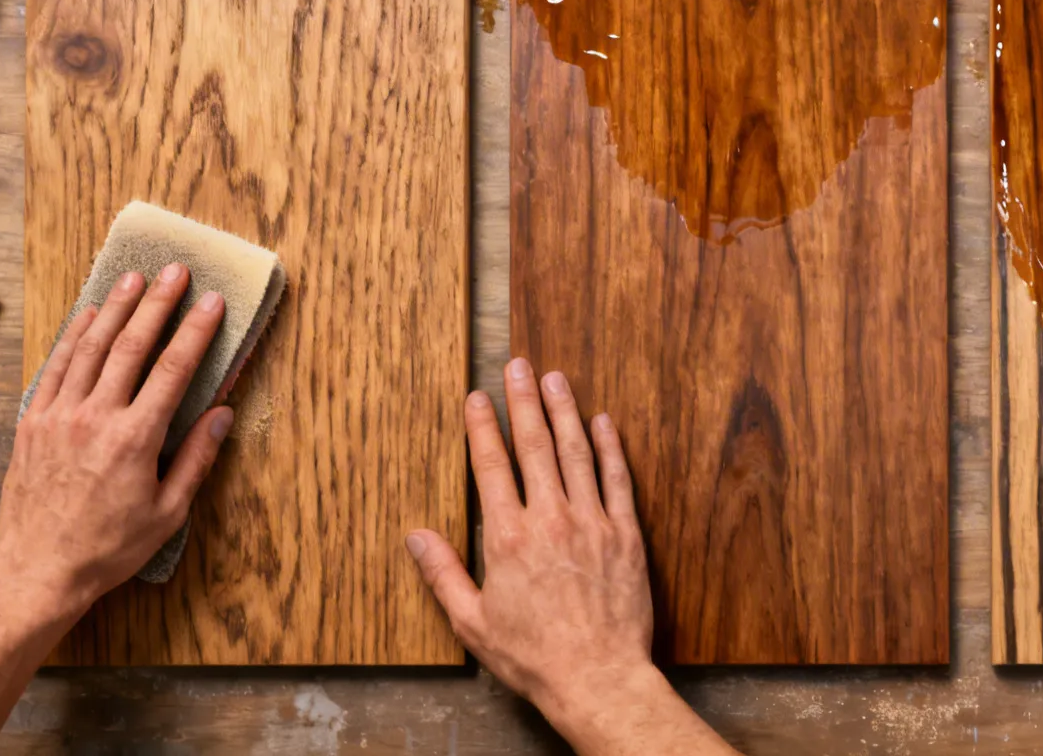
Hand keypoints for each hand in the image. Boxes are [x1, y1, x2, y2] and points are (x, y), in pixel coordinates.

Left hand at [0, 265, 232, 616]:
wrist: (38, 568)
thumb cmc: (109, 546)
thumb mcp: (167, 512)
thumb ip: (196, 458)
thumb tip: (223, 414)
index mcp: (135, 439)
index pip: (173, 370)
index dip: (196, 331)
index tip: (213, 302)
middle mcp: (95, 417)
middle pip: (131, 345)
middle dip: (157, 304)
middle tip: (175, 272)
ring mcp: (59, 415)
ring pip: (90, 348)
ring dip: (115, 309)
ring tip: (133, 280)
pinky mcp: (34, 422)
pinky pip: (55, 367)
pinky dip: (73, 337)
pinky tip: (88, 315)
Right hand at [406, 358, 659, 730]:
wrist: (597, 677)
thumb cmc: (532, 656)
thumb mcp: (472, 622)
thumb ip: (443, 574)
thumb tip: (416, 536)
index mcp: (508, 538)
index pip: (492, 467)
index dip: (483, 428)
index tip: (478, 397)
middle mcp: (550, 520)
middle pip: (534, 446)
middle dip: (524, 402)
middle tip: (518, 365)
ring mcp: (592, 523)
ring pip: (576, 453)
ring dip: (564, 412)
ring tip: (555, 378)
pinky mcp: (626, 535)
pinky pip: (617, 480)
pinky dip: (610, 447)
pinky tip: (604, 421)